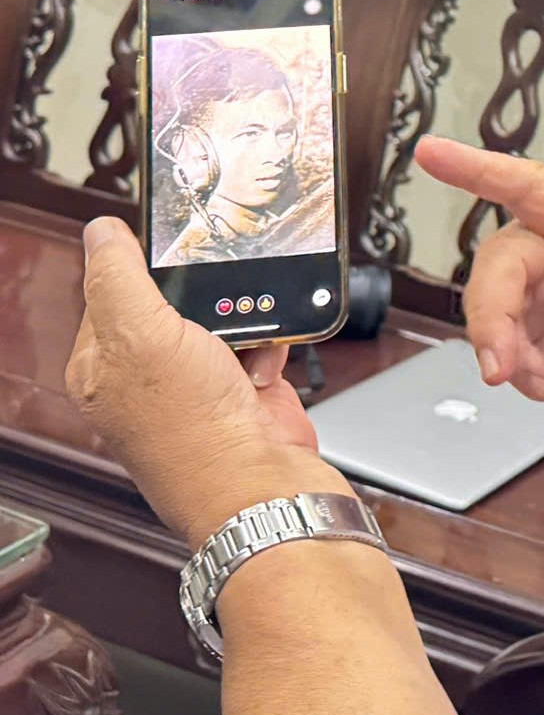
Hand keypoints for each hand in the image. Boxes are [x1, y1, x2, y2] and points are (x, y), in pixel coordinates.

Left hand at [65, 218, 340, 543]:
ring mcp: (200, 385)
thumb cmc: (192, 430)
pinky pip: (262, 343)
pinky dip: (272, 343)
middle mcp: (148, 376)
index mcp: (103, 364)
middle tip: (213, 301)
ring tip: (242, 340)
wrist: (261, 482)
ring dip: (245, 319)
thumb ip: (117, 276)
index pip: (110, 291)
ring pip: (224, 318)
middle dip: (205, 296)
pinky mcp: (245, 391)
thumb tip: (100, 232)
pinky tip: (263, 363)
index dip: (142, 271)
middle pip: (175, 302)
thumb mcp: (141, 334)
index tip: (169, 256)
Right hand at [414, 137, 543, 411]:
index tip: (430, 152)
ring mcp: (541, 285)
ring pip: (492, 307)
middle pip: (500, 264)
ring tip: (538, 382)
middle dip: (492, 315)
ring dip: (505, 349)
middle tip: (500, 363)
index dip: (476, 168)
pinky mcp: (532, 325)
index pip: (529, 186)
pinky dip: (517, 369)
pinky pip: (503, 343)